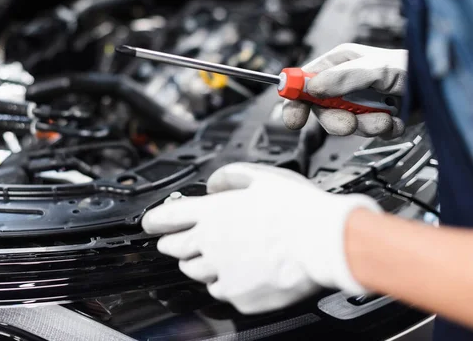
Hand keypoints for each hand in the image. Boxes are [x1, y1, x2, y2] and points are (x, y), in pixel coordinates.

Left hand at [142, 163, 381, 313]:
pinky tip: (237, 272)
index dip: (153, 220)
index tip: (149, 223)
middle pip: (173, 247)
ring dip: (197, 262)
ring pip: (193, 270)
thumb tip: (214, 184)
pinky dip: (222, 281)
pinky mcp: (237, 295)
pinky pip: (219, 290)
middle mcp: (210, 243)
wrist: (323, 243)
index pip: (167, 217)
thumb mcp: (262, 177)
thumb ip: (230, 177)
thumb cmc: (297, 209)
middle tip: (178, 240)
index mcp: (213, 213)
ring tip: (213, 256)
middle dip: (171, 242)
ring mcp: (222, 272)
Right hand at [282, 43, 407, 137]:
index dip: (295, 99)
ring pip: (343, 125)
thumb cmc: (414, 67)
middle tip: (348, 123)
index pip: (304, 82)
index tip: (294, 116)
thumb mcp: (376, 68)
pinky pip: (366, 133)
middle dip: (335, 120)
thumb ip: (342, 78)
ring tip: (384, 117)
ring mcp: (359, 103)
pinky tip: (393, 118)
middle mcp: (345, 84)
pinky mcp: (374, 119)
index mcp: (339, 64)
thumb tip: (311, 88)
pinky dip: (381, 130)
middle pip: (319, 110)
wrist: (442, 90)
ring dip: (365, 125)